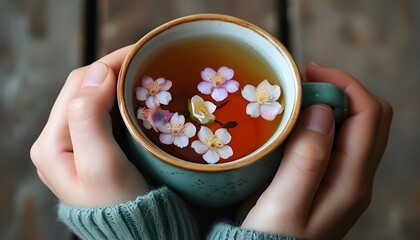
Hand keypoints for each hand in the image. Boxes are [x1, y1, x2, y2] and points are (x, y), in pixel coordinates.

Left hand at [30, 46, 147, 206]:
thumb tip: (97, 72)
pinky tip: (136, 95)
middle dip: (112, 69)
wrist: (135, 232)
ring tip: (142, 73)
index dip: (107, 65)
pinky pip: (104, 113)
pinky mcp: (93, 148)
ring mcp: (76, 144)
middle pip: (84, 89)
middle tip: (145, 61)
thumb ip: (88, 117)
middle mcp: (59, 140)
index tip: (140, 54)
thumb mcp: (99, 164)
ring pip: (94, 98)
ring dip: (116, 82)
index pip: (78, 86)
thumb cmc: (119, 203)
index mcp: (51, 142)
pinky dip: (120, 98)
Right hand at [241, 63, 392, 238]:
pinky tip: (297, 122)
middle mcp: (356, 178)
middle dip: (342, 89)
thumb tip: (323, 111)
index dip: (344, 85)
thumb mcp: (284, 205)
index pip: (369, 116)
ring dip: (332, 103)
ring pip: (356, 126)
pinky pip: (339, 139)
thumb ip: (306, 161)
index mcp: (350, 181)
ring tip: (298, 97)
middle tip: (304, 82)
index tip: (309, 72)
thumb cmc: (271, 239)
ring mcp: (345, 179)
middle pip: (371, 117)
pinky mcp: (330, 179)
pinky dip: (323, 121)